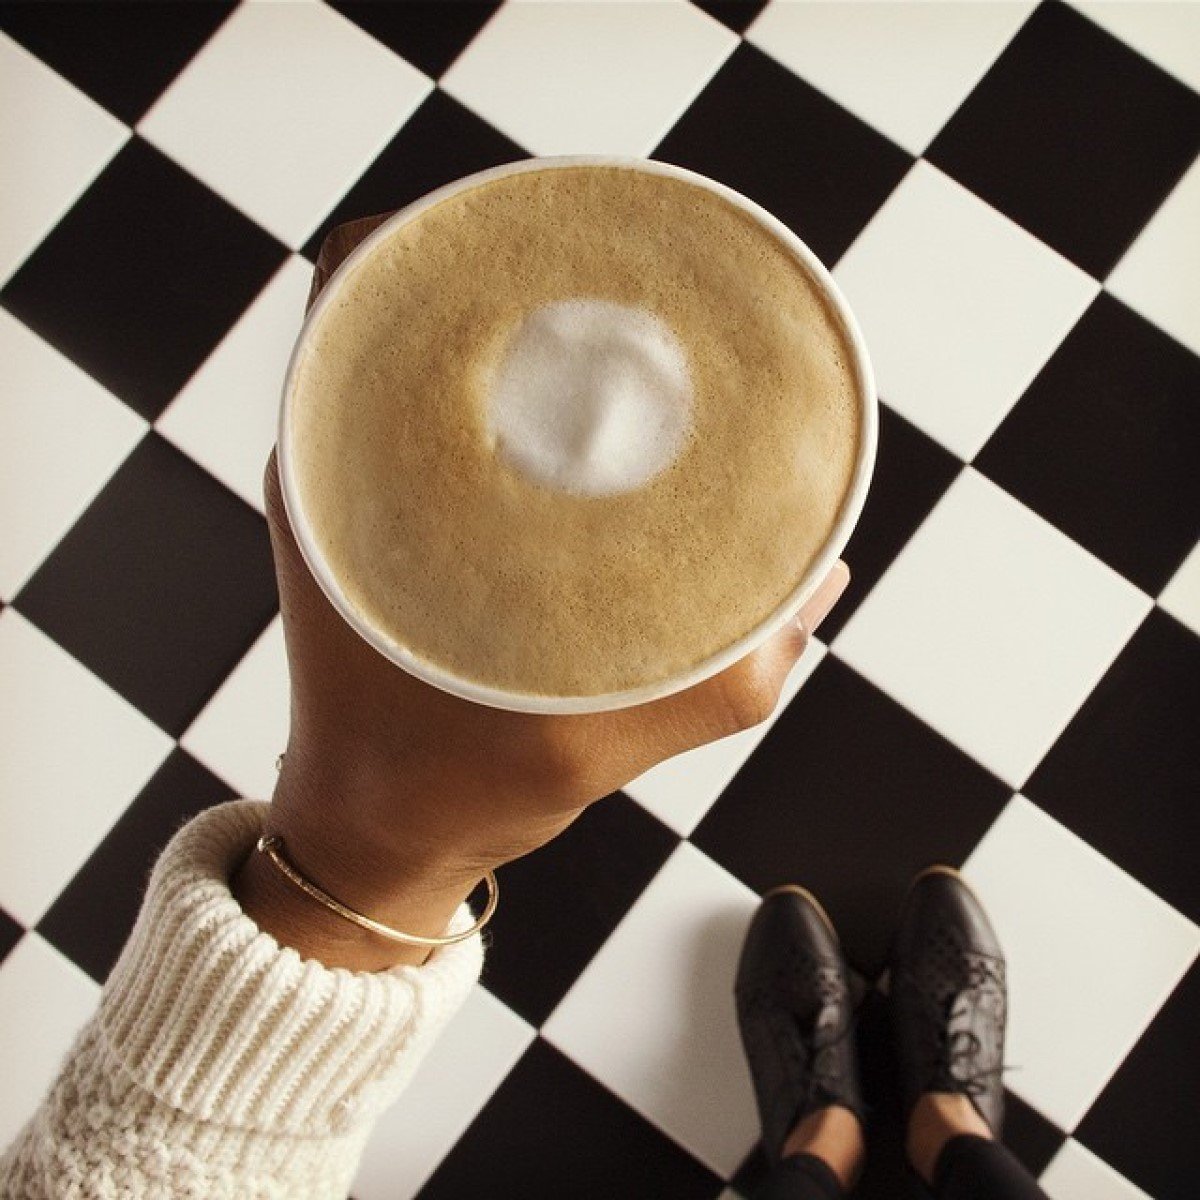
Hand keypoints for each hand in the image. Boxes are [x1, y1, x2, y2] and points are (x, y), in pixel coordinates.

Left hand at [234, 213, 850, 968]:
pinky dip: (493, 388)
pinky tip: (568, 410)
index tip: (580, 244)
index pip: (382, 296)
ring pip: (417, 354)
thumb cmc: (468, 789)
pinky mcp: (366, 516)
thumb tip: (823, 566)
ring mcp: (343, 487)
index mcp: (367, 499)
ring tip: (607, 327)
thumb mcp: (602, 747)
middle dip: (516, 278)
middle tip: (625, 286)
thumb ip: (729, 672)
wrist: (375, 827)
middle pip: (407, 304)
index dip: (474, 241)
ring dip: (504, 327)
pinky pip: (424, 414)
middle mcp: (338, 471)